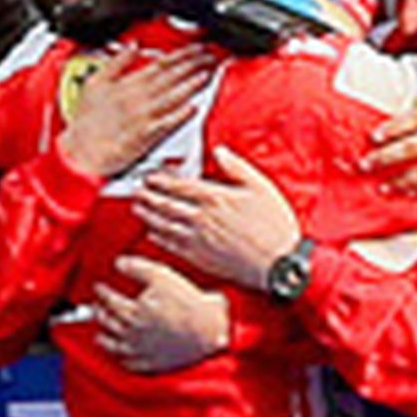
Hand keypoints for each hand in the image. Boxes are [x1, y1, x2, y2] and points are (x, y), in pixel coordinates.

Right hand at [60, 44, 214, 181]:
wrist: (80, 153)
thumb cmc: (86, 123)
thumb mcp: (95, 82)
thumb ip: (117, 62)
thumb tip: (132, 45)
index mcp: (128, 84)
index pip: (162, 63)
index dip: (183, 54)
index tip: (197, 47)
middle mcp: (139, 98)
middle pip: (172, 77)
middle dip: (194, 64)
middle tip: (210, 56)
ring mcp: (144, 117)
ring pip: (173, 96)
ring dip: (192, 84)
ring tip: (208, 74)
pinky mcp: (146, 136)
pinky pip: (167, 123)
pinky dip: (181, 114)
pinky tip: (193, 108)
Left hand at [93, 256, 229, 371]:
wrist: (210, 329)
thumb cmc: (188, 301)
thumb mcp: (162, 275)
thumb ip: (137, 267)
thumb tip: (118, 263)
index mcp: (134, 311)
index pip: (109, 300)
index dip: (101, 292)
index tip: (98, 287)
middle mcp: (133, 333)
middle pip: (108, 324)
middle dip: (99, 313)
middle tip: (97, 307)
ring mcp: (142, 351)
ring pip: (114, 347)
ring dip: (103, 339)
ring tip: (99, 334)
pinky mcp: (152, 363)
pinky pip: (130, 364)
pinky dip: (121, 359)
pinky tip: (120, 355)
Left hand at [135, 146, 300, 288]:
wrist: (280, 265)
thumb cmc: (274, 226)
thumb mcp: (260, 187)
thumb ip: (236, 167)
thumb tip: (219, 151)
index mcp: (215, 198)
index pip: (179, 184)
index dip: (161, 178)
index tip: (150, 174)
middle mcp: (202, 218)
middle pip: (166, 203)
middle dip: (148, 194)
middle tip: (136, 189)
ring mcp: (199, 240)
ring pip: (165, 224)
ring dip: (148, 214)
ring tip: (137, 207)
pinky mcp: (201, 259)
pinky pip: (173, 246)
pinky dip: (159, 238)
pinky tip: (152, 233)